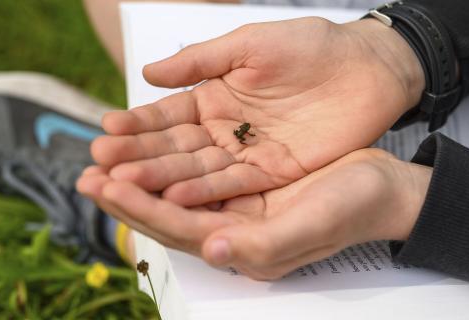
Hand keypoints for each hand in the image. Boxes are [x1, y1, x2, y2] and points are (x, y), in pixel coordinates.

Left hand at [78, 148, 430, 279]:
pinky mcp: (246, 191)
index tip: (107, 186)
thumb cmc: (354, 207)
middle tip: (88, 174)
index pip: (183, 231)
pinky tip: (151, 153)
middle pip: (171, 217)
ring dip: (142, 180)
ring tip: (107, 162)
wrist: (381, 188)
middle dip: (128, 197)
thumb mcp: (314, 222)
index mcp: (249, 249)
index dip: (143, 209)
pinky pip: (198, 180)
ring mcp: (240, 213)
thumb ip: (264, 243)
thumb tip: (214, 248)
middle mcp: (238, 234)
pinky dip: (170, 165)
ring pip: (179, 197)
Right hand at [90, 17, 424, 205]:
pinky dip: (207, 192)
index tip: (105, 132)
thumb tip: (148, 73)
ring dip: (163, 180)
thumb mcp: (250, 45)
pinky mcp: (273, 173)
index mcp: (214, 97)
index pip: (167, 115)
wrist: (366, 68)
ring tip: (125, 187)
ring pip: (198, 171)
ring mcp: (246, 154)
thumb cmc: (310, 46)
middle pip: (175, 148)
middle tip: (100, 168)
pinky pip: (235, 185)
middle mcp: (224, 130)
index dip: (137, 124)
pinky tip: (176, 197)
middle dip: (138, 158)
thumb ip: (201, 60)